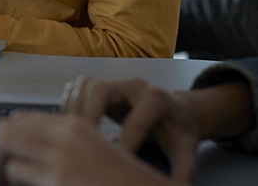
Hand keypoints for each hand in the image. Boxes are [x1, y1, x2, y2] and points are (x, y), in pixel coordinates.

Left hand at [0, 111, 175, 185]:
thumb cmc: (120, 178)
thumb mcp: (93, 147)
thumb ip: (63, 139)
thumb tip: (24, 136)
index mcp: (73, 124)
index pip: (21, 119)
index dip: (9, 139)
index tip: (9, 156)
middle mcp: (64, 134)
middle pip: (6, 128)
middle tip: (3, 170)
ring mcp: (60, 156)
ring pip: (4, 148)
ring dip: (3, 166)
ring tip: (11, 181)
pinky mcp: (57, 180)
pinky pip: (15, 172)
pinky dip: (14, 181)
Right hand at [59, 76, 254, 182]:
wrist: (179, 110)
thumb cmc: (179, 129)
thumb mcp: (186, 147)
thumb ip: (185, 167)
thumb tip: (180, 185)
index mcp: (156, 98)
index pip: (135, 121)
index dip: (125, 145)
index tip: (118, 164)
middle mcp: (134, 85)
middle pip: (100, 90)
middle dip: (88, 117)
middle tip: (82, 143)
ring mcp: (117, 83)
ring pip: (85, 85)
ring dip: (75, 108)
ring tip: (72, 133)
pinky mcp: (104, 86)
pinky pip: (79, 87)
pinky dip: (70, 103)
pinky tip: (70, 124)